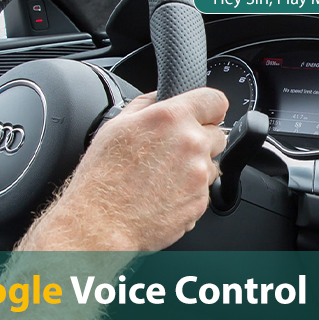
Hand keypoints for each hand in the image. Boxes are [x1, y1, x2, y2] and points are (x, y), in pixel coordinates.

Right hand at [18, 87, 228, 251]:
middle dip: (201, 141)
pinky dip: (189, 193)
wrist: (100, 222)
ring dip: (196, 168)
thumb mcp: (116, 126)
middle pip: (218, 134)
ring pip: (212, 165)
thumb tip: (160, 97)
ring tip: (163, 178)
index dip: (210, 108)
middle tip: (172, 153)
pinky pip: (204, 191)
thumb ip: (146, 104)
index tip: (205, 115)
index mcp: (172, 118)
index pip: (216, 101)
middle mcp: (191, 143)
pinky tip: (163, 195)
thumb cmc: (102, 177)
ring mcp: (199, 174)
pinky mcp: (201, 201)